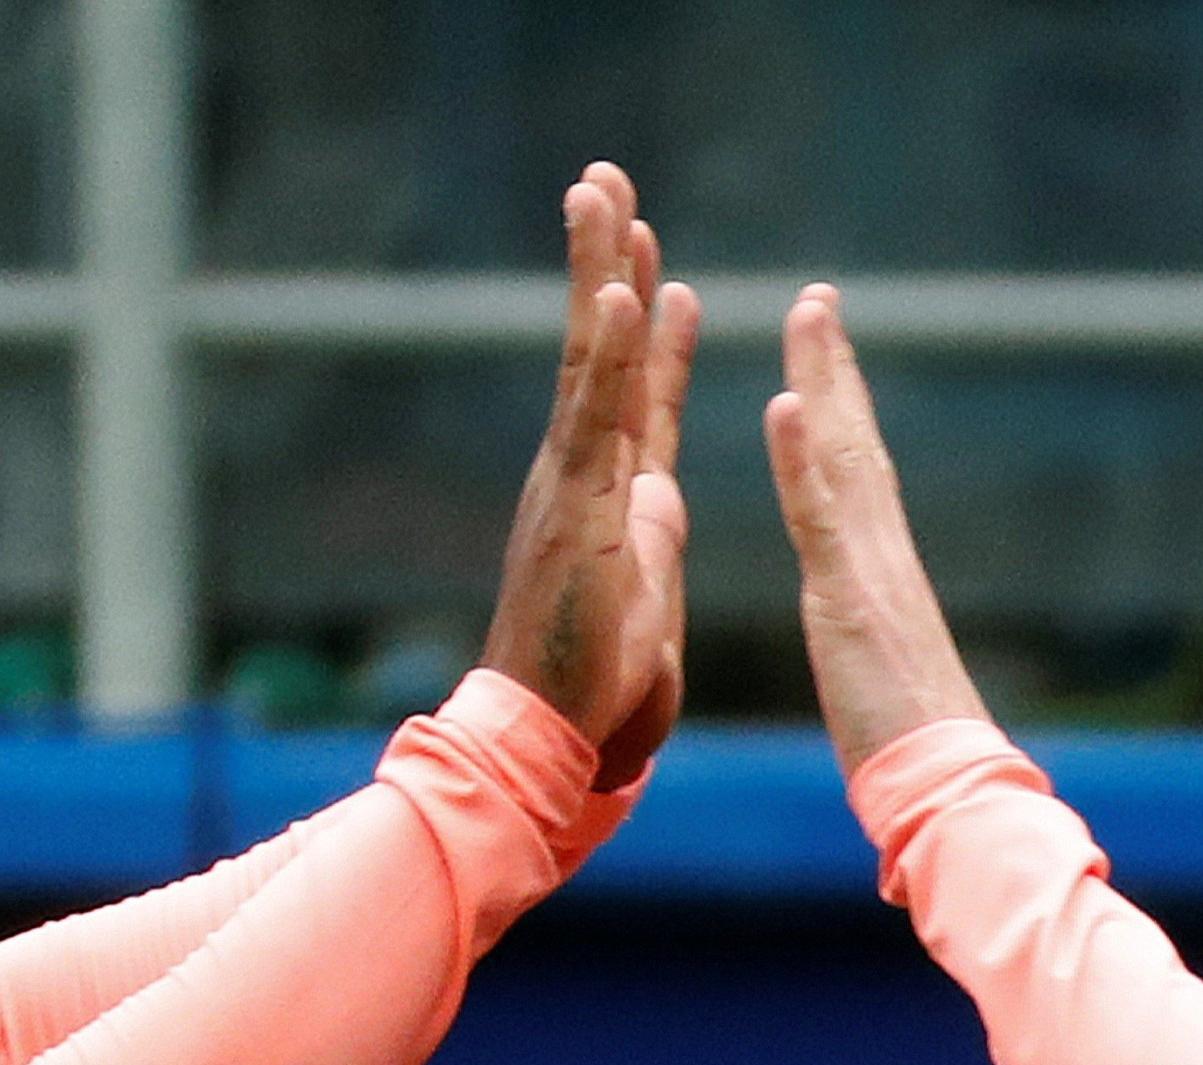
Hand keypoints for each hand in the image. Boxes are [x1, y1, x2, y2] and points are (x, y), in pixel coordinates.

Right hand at [484, 163, 698, 790]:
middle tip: (606, 178)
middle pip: (598, 349)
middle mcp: (585, 477)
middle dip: (605, 261)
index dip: (646, 324)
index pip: (634, 391)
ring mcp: (573, 487)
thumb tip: (654, 536)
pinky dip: (608, 353)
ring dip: (598, 271)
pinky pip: (594, 419)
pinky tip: (620, 291)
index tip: (652, 260)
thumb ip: (649, 559)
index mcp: (615, 498)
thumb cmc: (594, 702)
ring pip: (587, 360)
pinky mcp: (574, 512)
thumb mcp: (644, 607)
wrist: (548, 749)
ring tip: (602, 191)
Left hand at [765, 285, 988, 774]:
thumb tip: (879, 648)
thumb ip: (877, 649)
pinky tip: (787, 402)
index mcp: (882, 577)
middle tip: (818, 297)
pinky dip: (803, 458)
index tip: (827, 355)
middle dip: (835, 366)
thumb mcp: (882, 686)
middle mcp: (883, 557)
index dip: (844, 411)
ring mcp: (870, 573)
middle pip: (857, 443)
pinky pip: (821, 518)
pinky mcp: (850, 602)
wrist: (945, 792)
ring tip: (808, 311)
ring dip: (823, 379)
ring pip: (843, 458)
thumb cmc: (914, 759)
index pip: (861, 477)